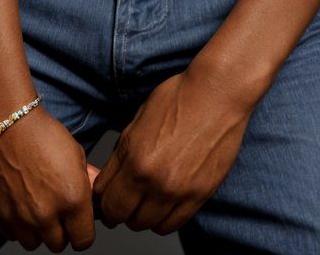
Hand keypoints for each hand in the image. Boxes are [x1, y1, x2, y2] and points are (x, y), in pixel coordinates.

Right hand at [0, 105, 96, 250]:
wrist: (6, 121)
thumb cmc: (41, 133)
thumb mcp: (76, 155)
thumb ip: (86, 185)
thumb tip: (93, 201)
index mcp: (72, 199)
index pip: (84, 240)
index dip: (83, 231)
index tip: (79, 223)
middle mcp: (46, 215)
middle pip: (59, 244)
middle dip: (61, 230)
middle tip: (57, 209)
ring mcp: (20, 218)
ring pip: (35, 243)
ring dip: (38, 230)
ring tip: (37, 204)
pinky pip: (13, 235)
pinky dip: (17, 224)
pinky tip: (20, 202)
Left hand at [92, 69, 252, 234]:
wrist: (216, 94)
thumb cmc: (179, 97)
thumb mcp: (138, 120)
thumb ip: (122, 153)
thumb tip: (111, 176)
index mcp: (135, 159)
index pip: (106, 199)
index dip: (103, 198)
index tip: (107, 195)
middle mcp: (155, 181)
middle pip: (123, 217)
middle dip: (119, 208)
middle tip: (125, 197)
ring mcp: (178, 191)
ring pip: (147, 225)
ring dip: (141, 215)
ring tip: (146, 199)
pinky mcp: (200, 196)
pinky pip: (173, 225)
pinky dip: (164, 218)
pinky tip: (164, 203)